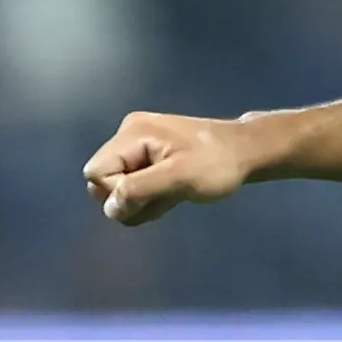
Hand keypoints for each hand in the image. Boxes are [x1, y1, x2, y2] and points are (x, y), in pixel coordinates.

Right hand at [83, 111, 261, 225]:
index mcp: (132, 134)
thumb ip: (139, 190)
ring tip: (171, 195)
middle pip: (102, 182)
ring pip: (118, 188)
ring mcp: (137, 146)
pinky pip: (133, 186)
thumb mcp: (179, 177)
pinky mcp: (148, 157)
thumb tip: (109, 208)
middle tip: (162, 197)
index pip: (96, 172)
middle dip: (129, 200)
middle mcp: (128, 136)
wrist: (245, 152)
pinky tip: (172, 193)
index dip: (117, 192)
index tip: (149, 194)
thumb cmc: (216, 163)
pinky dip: (149, 197)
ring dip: (142, 201)